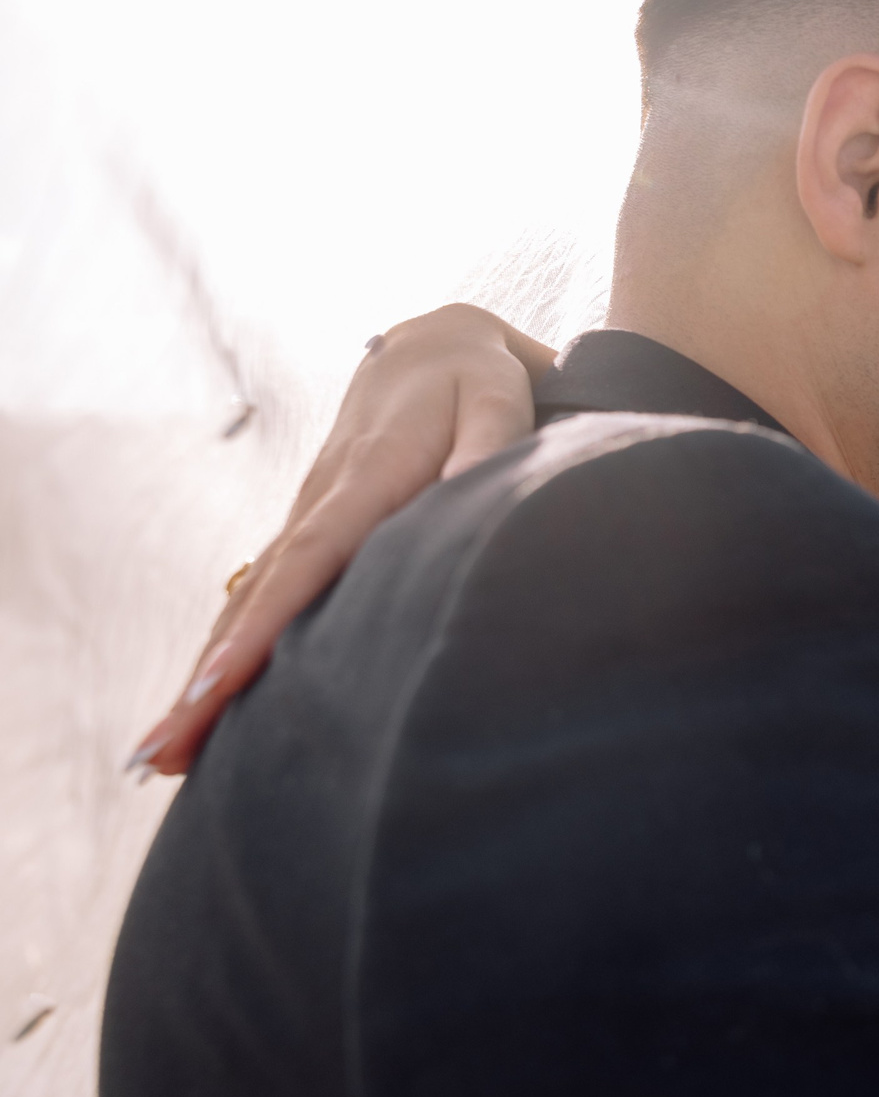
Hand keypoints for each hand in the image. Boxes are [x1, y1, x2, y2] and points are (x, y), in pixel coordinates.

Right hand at [130, 304, 552, 776]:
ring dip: (206, 676)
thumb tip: (469, 495)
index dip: (265, 625)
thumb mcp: (498, 402)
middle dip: (209, 678)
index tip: (219, 685)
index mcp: (366, 479)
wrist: (435, 342)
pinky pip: (262, 596)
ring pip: (249, 604)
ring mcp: (308, 517)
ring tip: (164, 753)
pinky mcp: (309, 530)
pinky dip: (230, 647)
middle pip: (258, 600)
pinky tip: (204, 705)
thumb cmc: (479, 381)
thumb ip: (488, 447)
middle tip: (163, 753)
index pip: (308, 562)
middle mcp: (321, 504)